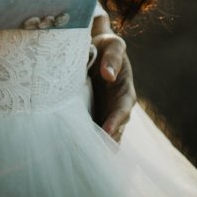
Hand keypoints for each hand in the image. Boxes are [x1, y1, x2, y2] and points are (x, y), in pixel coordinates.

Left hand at [90, 10, 136, 141]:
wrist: (98, 45)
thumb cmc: (107, 45)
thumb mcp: (114, 45)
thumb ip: (113, 58)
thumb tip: (109, 75)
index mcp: (126, 93)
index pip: (122, 111)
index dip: (115, 121)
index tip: (106, 130)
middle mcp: (117, 107)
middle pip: (114, 130)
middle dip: (105, 140)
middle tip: (93, 150)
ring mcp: (105, 112)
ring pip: (103, 134)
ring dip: (94, 143)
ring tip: (79, 151)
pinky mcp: (93, 112)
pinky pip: (91, 128)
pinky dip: (84, 137)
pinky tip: (70, 143)